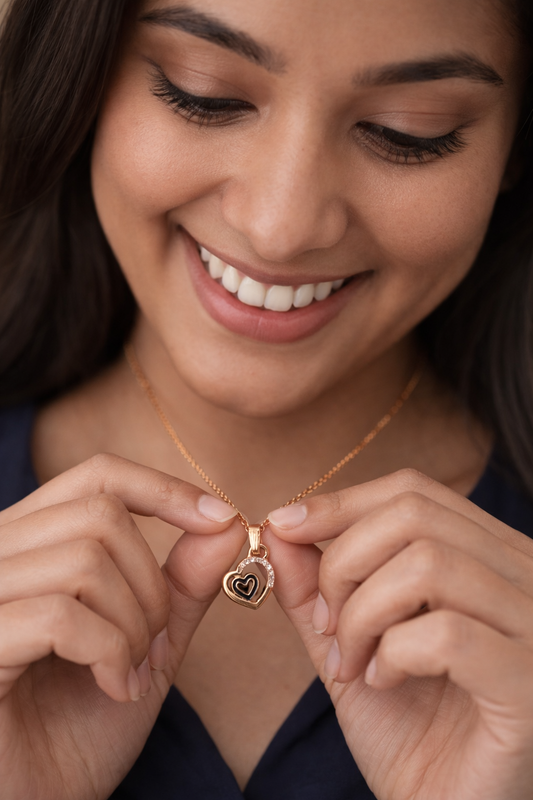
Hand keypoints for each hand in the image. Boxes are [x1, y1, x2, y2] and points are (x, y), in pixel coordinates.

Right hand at [0, 453, 244, 799]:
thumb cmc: (81, 725)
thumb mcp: (147, 643)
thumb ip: (181, 582)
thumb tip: (225, 523)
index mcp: (32, 544)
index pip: (95, 476)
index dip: (161, 488)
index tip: (218, 517)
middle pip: (99, 515)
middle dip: (151, 583)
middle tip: (155, 644)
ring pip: (84, 561)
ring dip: (133, 623)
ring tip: (130, 671)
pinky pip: (62, 616)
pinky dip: (109, 652)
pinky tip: (112, 687)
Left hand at [268, 469, 532, 799]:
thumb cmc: (409, 730)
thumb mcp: (349, 644)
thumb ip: (315, 586)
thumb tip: (280, 528)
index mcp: (489, 557)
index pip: (414, 492)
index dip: (342, 501)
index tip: (285, 526)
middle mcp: (524, 577)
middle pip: (414, 515)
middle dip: (343, 563)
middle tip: (325, 624)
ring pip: (427, 565)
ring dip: (362, 614)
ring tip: (351, 661)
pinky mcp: (529, 683)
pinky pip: (445, 633)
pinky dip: (393, 654)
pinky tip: (384, 683)